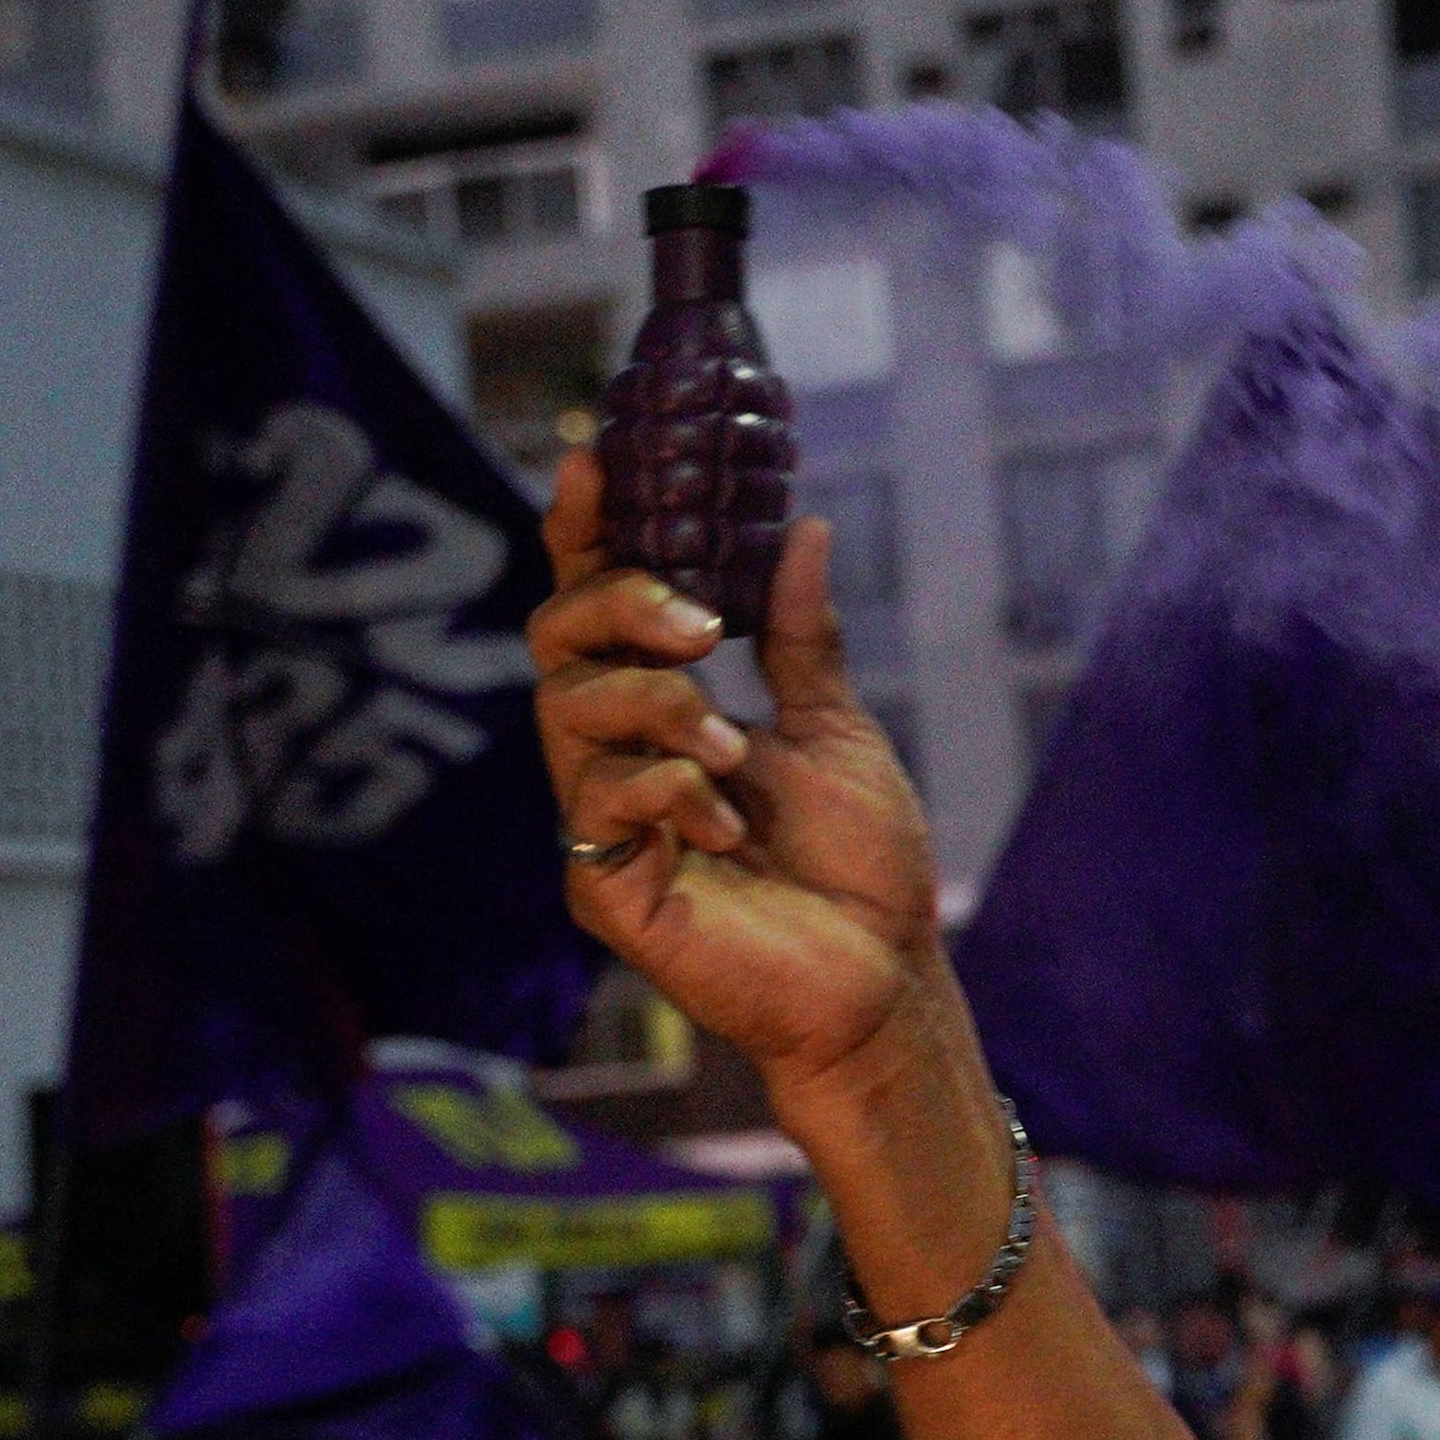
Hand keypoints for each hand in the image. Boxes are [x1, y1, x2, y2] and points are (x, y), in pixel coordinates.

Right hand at [531, 458, 940, 1101]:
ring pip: (568, 710)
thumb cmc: (859, 872)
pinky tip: (726, 823)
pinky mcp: (602, 888)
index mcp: (663, 712)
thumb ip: (800, 639)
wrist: (882, 982)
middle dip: (621, 605)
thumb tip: (803, 530)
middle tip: (703, 628)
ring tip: (733, 753)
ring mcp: (600, 824)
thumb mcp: (834, 730)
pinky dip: (669, 789)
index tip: (595, 457)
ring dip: (660, 708)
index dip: (585, 530)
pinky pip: (597, 802)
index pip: (598, 603)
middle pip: (557, 637)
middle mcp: (615, 758)